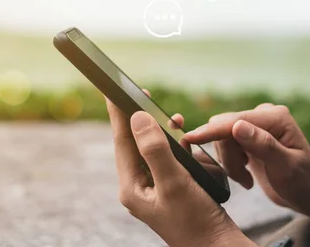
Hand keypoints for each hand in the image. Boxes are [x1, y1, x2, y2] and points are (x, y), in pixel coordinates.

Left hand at [105, 94, 254, 246]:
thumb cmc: (195, 220)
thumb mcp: (174, 183)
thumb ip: (155, 149)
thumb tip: (137, 118)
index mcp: (131, 187)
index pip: (122, 142)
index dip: (119, 114)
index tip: (113, 90)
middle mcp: (139, 186)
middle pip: (136, 143)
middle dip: (145, 121)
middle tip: (146, 96)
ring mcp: (154, 187)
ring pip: (154, 149)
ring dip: (166, 135)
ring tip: (178, 124)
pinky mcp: (170, 188)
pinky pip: (169, 160)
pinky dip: (179, 150)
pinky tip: (189, 146)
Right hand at [185, 103, 309, 214]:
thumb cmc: (304, 183)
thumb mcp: (286, 167)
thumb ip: (263, 145)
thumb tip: (237, 126)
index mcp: (275, 117)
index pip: (236, 120)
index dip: (212, 130)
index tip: (189, 138)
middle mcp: (264, 115)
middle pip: (225, 129)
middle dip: (228, 156)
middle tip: (244, 178)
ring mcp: (255, 125)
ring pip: (222, 139)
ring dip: (230, 163)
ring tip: (247, 179)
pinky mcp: (248, 136)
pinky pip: (225, 145)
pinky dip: (231, 163)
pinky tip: (246, 175)